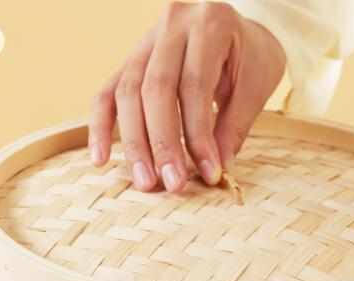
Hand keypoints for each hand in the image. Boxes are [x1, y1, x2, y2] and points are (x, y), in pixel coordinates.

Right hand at [89, 2, 284, 192]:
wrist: (237, 32)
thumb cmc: (249, 58)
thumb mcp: (254, 86)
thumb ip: (233, 126)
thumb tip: (219, 169)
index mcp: (210, 23)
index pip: (194, 86)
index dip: (199, 135)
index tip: (210, 173)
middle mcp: (172, 25)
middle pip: (155, 89)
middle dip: (163, 143)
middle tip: (171, 184)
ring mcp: (145, 42)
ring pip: (128, 94)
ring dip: (134, 144)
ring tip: (145, 182)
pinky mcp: (128, 62)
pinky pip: (106, 94)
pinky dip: (99, 127)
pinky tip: (100, 159)